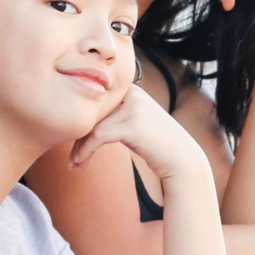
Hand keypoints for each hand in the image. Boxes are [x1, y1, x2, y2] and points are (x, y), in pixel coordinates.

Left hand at [69, 84, 208, 184]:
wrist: (183, 160)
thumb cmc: (158, 146)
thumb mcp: (136, 123)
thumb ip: (116, 116)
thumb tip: (86, 120)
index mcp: (131, 90)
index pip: (96, 103)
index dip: (81, 123)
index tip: (74, 144)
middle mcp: (132, 94)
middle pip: (92, 113)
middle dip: (77, 137)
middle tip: (71, 158)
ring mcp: (133, 108)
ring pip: (92, 125)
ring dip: (78, 148)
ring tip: (74, 165)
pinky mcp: (131, 125)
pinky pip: (97, 137)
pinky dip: (85, 151)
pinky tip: (80, 163)